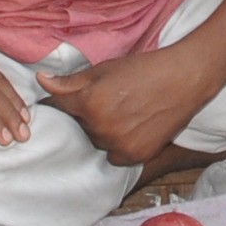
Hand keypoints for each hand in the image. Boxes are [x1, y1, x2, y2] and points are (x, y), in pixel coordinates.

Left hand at [37, 48, 220, 169]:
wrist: (184, 79)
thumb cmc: (144, 69)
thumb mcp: (105, 69)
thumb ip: (70, 81)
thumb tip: (41, 81)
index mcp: (89, 103)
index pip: (59, 107)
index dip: (63, 101)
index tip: (70, 98)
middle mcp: (100, 128)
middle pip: (80, 127)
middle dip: (87, 115)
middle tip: (109, 100)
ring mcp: (119, 145)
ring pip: (97, 142)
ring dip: (103, 131)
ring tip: (123, 112)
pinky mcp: (136, 156)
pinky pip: (115, 156)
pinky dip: (119, 144)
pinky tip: (133, 127)